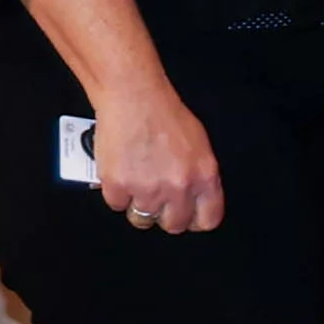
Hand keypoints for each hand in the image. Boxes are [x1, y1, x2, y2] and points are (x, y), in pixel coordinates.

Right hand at [88, 78, 222, 232]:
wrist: (134, 98)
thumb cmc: (165, 115)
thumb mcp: (199, 146)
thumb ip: (199, 175)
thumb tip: (197, 198)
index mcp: (204, 177)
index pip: (207, 220)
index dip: (196, 220)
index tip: (187, 216)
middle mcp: (178, 187)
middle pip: (174, 225)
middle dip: (165, 215)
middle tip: (158, 198)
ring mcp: (147, 190)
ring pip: (142, 220)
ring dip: (138, 205)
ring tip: (138, 181)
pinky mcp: (117, 187)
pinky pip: (117, 205)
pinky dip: (117, 193)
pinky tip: (121, 172)